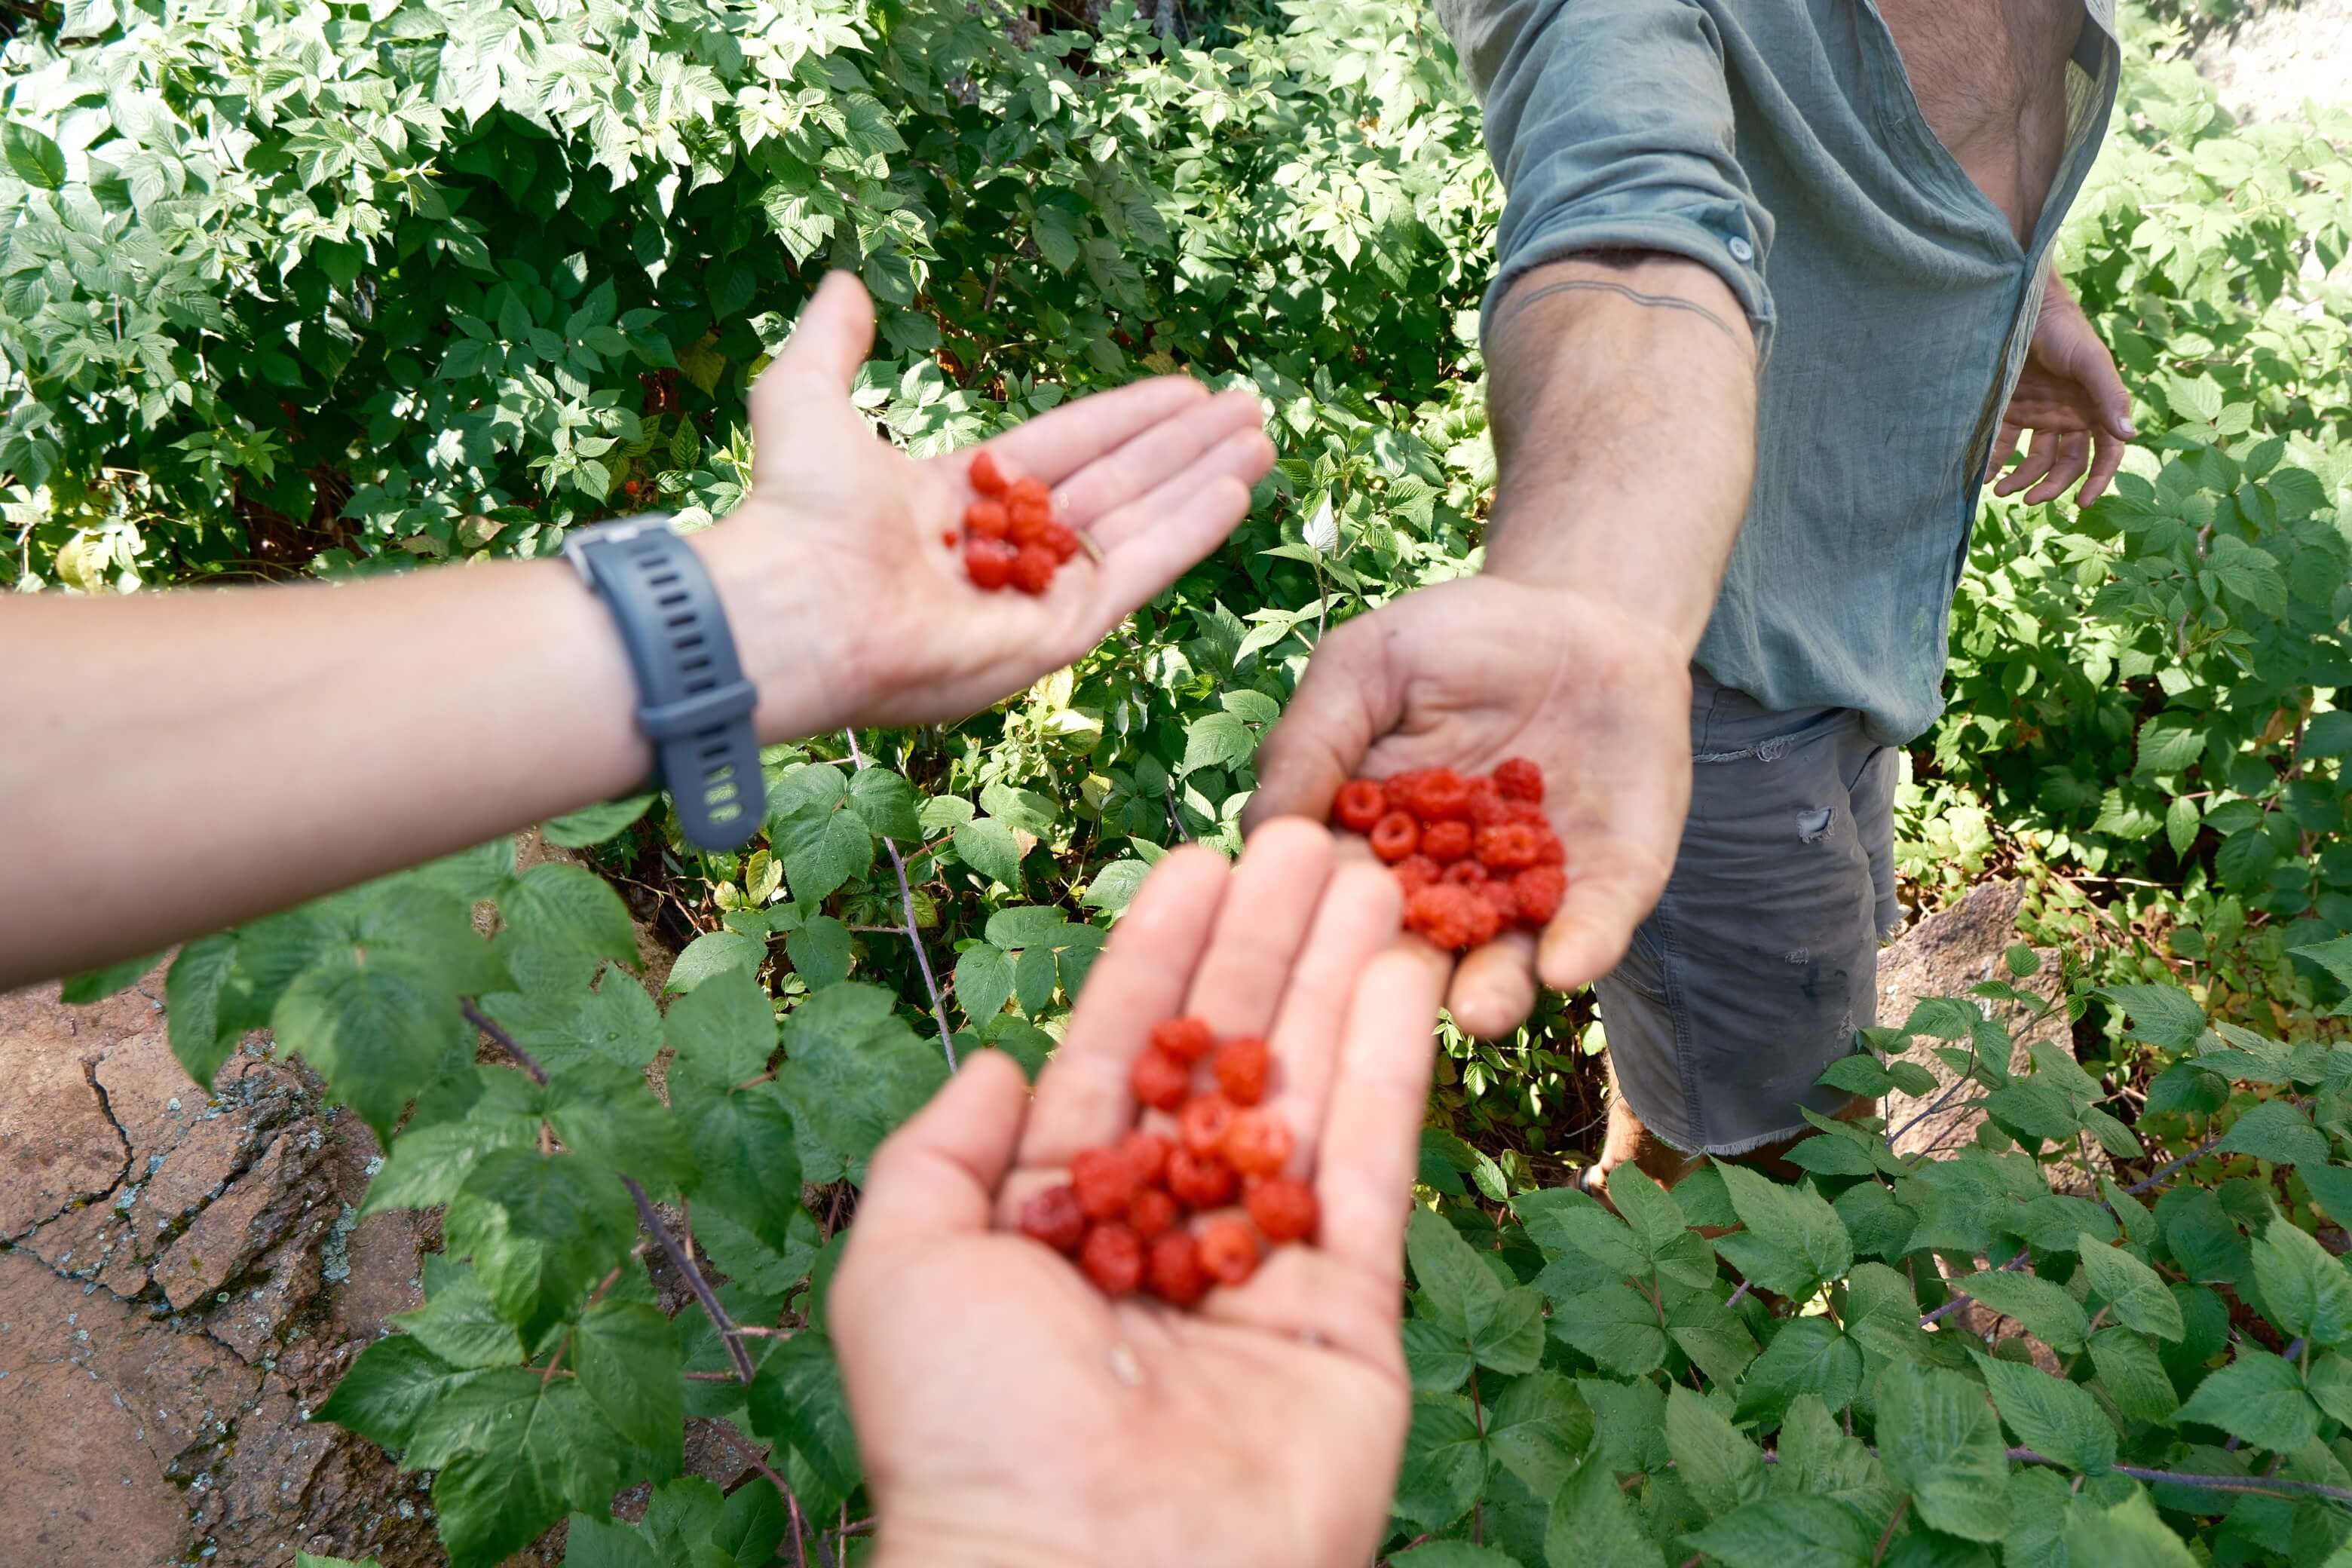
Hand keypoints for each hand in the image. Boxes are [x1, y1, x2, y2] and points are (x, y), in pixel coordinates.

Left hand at [701, 272, 1275, 737]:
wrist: (795, 608)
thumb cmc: (795, 513)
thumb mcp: (806, 399)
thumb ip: (833, 344)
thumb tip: (847, 283)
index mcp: (957, 502)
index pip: (1065, 449)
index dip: (1126, 418)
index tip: (1184, 390)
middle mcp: (1004, 552)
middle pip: (1117, 485)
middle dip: (1184, 448)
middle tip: (1248, 410)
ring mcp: (1035, 598)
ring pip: (1139, 526)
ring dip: (1204, 481)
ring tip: (1262, 440)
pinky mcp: (1058, 636)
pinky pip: (1137, 575)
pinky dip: (1190, 533)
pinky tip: (1237, 489)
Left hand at [829, 821, 1443, 1567]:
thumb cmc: (975, 1432)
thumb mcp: (902, 1272)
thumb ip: (938, 1157)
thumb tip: (998, 1067)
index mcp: (1060, 1221)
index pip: (1119, 1056)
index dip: (1158, 956)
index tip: (1198, 862)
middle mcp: (1165, 1233)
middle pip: (1226, 1056)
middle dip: (1264, 945)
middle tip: (1308, 837)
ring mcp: (1262, 1272)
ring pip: (1309, 1091)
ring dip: (1339, 977)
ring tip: (1374, 872)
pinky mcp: (1350, 1316)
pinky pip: (1372, 1168)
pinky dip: (1391, 1066)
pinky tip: (1404, 973)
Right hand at [1245, 577, 1691, 1037]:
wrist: (1581, 616)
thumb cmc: (1454, 642)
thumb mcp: (1365, 669)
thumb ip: (1310, 744)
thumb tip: (1257, 839)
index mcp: (1369, 849)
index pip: (1335, 898)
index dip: (1318, 921)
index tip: (1300, 942)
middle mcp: (1444, 890)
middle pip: (1415, 953)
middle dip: (1401, 985)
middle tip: (1386, 1007)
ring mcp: (1527, 894)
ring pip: (1505, 962)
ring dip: (1492, 992)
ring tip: (1480, 1012)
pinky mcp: (1609, 885)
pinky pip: (1596, 925)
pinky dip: (1582, 947)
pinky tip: (1568, 964)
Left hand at [1987, 284, 2134, 506]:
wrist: (2023, 307)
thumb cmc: (2063, 331)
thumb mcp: (2090, 362)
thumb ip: (2109, 397)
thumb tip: (2129, 436)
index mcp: (2095, 409)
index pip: (2105, 453)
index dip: (2098, 479)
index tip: (2083, 503)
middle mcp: (2068, 416)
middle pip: (2066, 464)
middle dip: (2050, 485)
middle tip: (2028, 499)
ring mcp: (2039, 415)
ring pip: (2034, 460)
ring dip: (2021, 479)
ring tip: (2001, 490)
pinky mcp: (2009, 410)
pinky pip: (2004, 445)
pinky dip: (1996, 462)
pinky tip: (1985, 474)